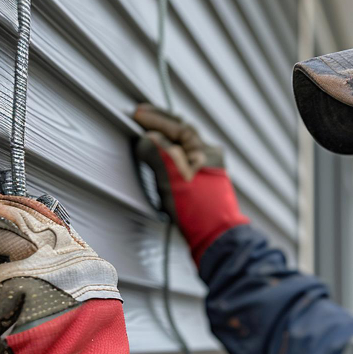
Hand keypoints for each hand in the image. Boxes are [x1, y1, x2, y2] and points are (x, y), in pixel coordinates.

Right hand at [134, 104, 247, 263]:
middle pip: (181, 134)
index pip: (177, 126)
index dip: (155, 118)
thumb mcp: (173, 177)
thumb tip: (147, 139)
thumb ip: (158, 152)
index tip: (136, 114)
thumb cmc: (199, 210)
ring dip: (163, 139)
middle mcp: (209, 159)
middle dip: (160, 124)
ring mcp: (206, 174)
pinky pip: (181, 163)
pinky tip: (158, 158)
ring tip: (145, 132)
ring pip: (181, 148)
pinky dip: (167, 156)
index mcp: (205, 151)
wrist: (216, 239)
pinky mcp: (201, 189)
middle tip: (140, 115)